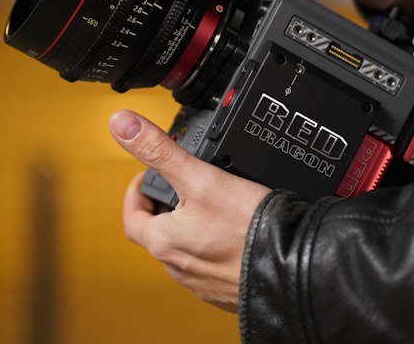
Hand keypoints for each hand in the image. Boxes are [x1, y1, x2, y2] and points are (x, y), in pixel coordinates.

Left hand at [108, 109, 271, 311]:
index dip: (135, 195)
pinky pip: (212, 267)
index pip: (132, 218)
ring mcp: (204, 281)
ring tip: (209, 207)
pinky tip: (234, 234)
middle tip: (180, 188)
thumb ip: (159, 150)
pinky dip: (215, 249)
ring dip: (189, 231)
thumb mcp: (200, 176)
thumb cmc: (247, 227)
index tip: (145, 180)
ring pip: (186, 251)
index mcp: (164, 242)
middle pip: (159, 234)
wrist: (291, 265)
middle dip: (166, 209)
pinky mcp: (227, 289)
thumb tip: (123, 124)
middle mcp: (179, 266)